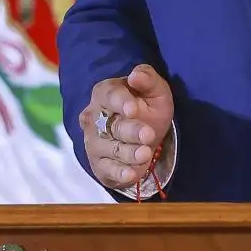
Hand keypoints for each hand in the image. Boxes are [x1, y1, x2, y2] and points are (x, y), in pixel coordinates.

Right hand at [79, 64, 172, 191]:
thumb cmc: (147, 107)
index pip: (110, 95)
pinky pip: (107, 169)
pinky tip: (131, 174)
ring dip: (128, 153)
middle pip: (110, 124)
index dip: (121, 102)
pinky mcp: (99, 164)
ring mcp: (94, 142)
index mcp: (105, 93)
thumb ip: (148, 79)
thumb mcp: (155, 91)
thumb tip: (135, 75)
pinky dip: (119, 173)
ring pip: (109, 148)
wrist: (143, 135)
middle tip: (148, 135)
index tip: (133, 109)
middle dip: (130, 130)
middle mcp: (94, 117)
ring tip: (145, 154)